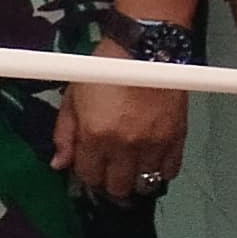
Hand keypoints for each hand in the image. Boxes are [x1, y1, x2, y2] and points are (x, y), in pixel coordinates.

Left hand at [53, 40, 192, 202]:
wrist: (145, 50)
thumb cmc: (103, 70)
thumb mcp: (73, 96)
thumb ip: (65, 133)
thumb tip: (59, 164)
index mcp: (95, 135)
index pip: (89, 176)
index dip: (87, 175)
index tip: (89, 167)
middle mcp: (125, 146)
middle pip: (117, 187)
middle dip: (110, 182)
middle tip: (109, 170)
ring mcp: (153, 145)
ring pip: (144, 184)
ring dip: (135, 178)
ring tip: (130, 166)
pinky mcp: (177, 139)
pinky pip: (170, 171)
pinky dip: (160, 171)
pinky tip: (151, 160)